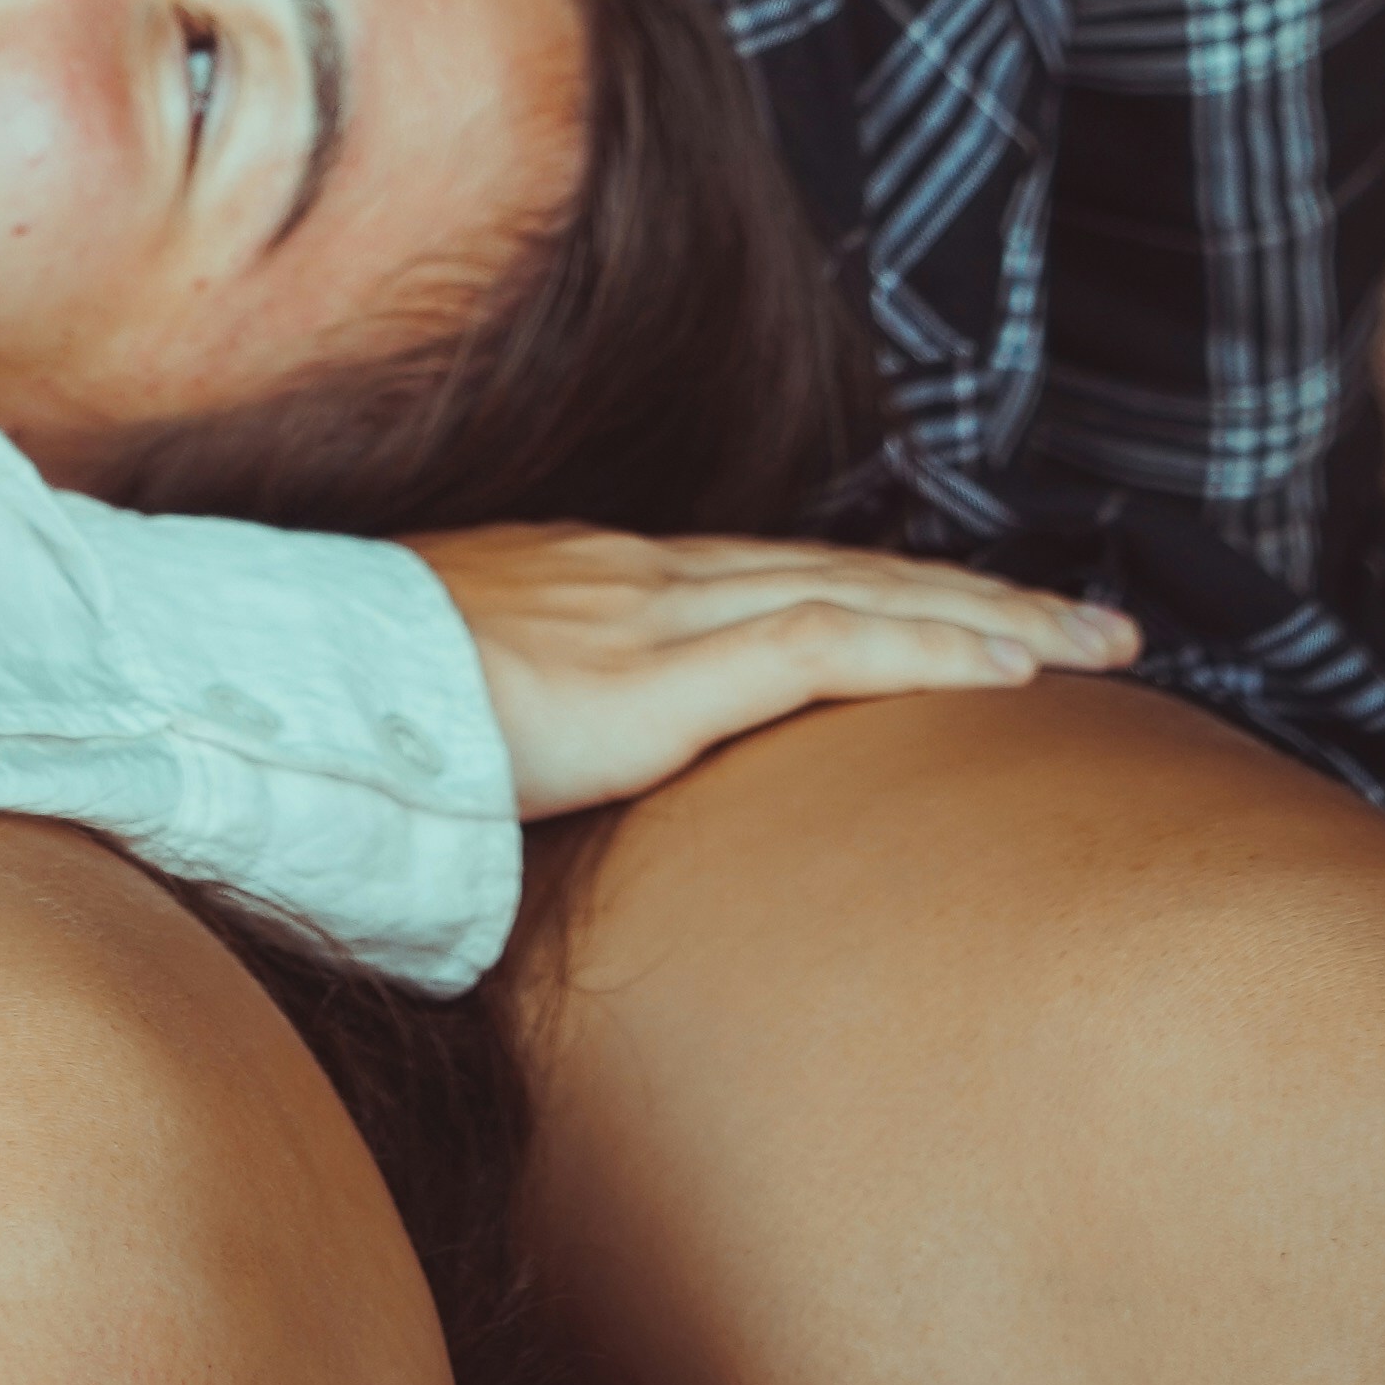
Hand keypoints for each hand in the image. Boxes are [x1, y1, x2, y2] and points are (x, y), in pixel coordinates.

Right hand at [415, 522, 1143, 819]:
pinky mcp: (662, 669)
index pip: (783, 579)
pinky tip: (1012, 670)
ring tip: (1094, 643)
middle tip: (1098, 625)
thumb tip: (541, 814)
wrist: (286, 684)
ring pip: (865, 593)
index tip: (981, 621)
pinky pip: (827, 644)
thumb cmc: (350, 718)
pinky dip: (928, 650)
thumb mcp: (461, 719)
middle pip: (850, 571)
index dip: (891, 597)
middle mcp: (649, 576)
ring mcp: (658, 610)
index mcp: (605, 586)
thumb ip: (524, 742)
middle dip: (980, 596)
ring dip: (990, 618)